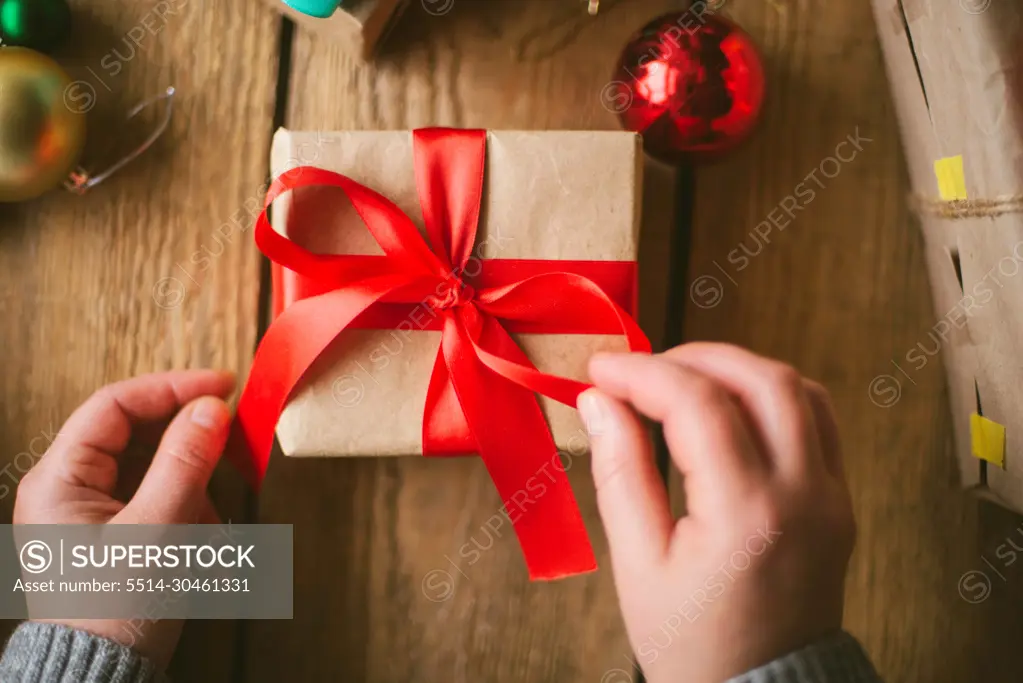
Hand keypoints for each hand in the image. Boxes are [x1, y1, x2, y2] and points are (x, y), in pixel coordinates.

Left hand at [14, 370, 235, 668]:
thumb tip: (211, 408)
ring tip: (204, 518)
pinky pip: (161, 493)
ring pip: (155, 461)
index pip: (116, 405)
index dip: (171, 387)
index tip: (222, 385)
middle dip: (188, 439)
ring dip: (192, 479)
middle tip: (231, 440)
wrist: (106, 675)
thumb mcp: (158, 530)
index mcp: (60, 479)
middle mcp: (72, 486)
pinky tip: (198, 534)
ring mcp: (96, 508)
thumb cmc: (117, 610)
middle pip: (138, 430)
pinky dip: (189, 504)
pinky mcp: (119, 528)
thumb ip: (185, 462)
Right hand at [577, 344, 854, 682]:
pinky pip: (819, 420)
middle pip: (761, 378)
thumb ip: (620, 473)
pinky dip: (772, 394)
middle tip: (642, 369)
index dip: (643, 372)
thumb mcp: (638, 564)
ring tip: (683, 380)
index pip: (698, 404)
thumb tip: (599, 402)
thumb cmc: (691, 642)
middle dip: (693, 356)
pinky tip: (731, 405)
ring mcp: (831, 496)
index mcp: (746, 513)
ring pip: (799, 389)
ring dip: (737, 368)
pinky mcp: (839, 502)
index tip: (601, 368)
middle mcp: (802, 494)